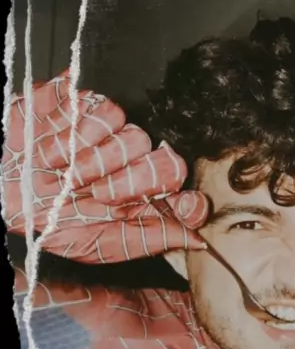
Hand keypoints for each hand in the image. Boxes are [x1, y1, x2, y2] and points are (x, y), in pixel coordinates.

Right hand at [2, 71, 208, 262]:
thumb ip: (146, 239)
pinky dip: (76, 135)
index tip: (180, 206)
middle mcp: (133, 165)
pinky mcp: (86, 104)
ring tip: (67, 175)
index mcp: (141, 201)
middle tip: (99, 195)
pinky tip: (55, 151)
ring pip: (135, 136)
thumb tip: (195, 240)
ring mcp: (111, 133)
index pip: (187, 198)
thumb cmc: (44, 220)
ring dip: (97, 162)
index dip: (187, 202)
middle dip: (132, 183)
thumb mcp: (94, 244)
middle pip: (166, 163)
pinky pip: (103, 110)